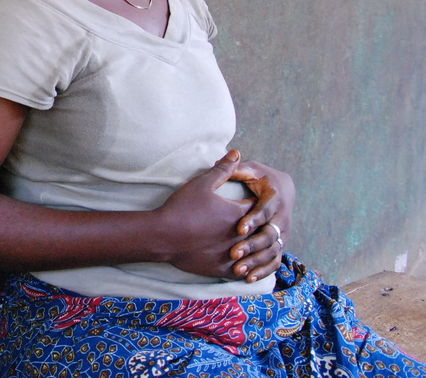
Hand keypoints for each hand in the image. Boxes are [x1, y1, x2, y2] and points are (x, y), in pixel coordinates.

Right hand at [155, 149, 253, 279]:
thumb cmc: (183, 207)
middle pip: (262, 231)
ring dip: (255, 249)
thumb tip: (237, 153)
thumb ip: (223, 169)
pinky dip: (245, 268)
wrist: (163, 235)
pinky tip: (244, 265)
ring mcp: (233, 254)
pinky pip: (242, 272)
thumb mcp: (202, 184)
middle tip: (259, 223)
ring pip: (254, 254)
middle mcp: (241, 235)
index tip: (256, 201)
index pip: (260, 207)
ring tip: (252, 244)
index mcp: (239, 213)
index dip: (259, 203)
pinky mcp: (223, 269)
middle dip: (261, 226)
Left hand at [227, 154, 295, 282]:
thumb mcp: (250, 171)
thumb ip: (238, 168)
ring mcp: (282, 233)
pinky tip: (247, 278)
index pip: (264, 211)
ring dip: (256, 261)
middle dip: (252, 245)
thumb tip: (231, 155)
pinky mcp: (278, 244)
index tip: (238, 229)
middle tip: (233, 254)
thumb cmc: (260, 178)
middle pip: (269, 235)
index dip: (252, 220)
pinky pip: (274, 261)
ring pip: (272, 251)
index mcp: (274, 199)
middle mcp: (281, 218)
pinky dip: (262, 270)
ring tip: (238, 270)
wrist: (280, 190)